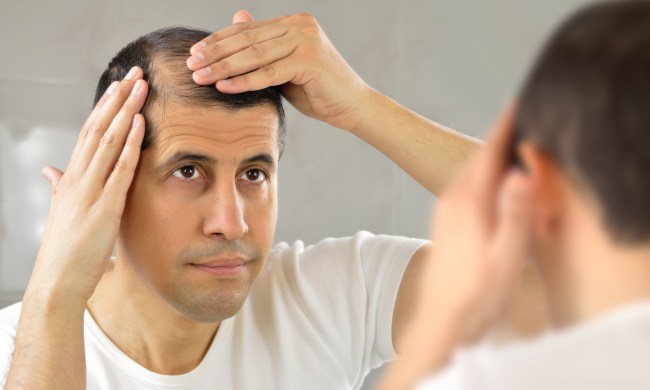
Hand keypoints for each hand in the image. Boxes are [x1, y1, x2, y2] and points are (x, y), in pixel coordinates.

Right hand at [25, 68, 147, 304]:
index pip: (89, 132)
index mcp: (71, 178)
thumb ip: (59, 186)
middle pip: (98, 127)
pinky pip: (119, 168)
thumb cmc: (65, 251)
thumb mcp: (62, 211)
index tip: (120, 86)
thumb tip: (50, 169)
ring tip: (140, 86)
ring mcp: (89, 190)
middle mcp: (78, 178)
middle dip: (118, 98)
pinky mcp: (103, 206)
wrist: (57, 282)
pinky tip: (140, 123)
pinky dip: (130, 143)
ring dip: (126, 110)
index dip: (105, 107)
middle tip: (135, 73)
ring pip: (108, 140)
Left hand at [186, 10, 374, 130]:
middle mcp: (300, 26)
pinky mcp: (310, 60)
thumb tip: (236, 21)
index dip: (218, 41)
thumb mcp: (284, 68)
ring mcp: (306, 41)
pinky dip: (244, 81)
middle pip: (247, 39)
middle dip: (215, 53)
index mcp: (294, 23)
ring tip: (200, 77)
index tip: (195, 54)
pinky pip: (268, 72)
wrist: (353, 106)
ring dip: (223, 67)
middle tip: (191, 65)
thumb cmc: (318, 91)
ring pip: (254, 55)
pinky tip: (223, 87)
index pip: (248, 30)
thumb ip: (262, 50)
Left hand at [381, 106, 534, 388]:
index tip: (518, 103)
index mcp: (469, 203)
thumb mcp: (506, 257)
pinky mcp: (444, 223)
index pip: (489, 153)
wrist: (442, 321)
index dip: (505, 126)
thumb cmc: (477, 295)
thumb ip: (515, 214)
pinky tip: (490, 184)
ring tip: (508, 144)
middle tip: (519, 118)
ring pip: (470, 172)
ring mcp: (444, 211)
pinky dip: (480, 175)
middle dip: (498, 137)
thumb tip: (520, 171)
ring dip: (488, 156)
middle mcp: (452, 201)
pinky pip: (465, 187)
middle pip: (478, 158)